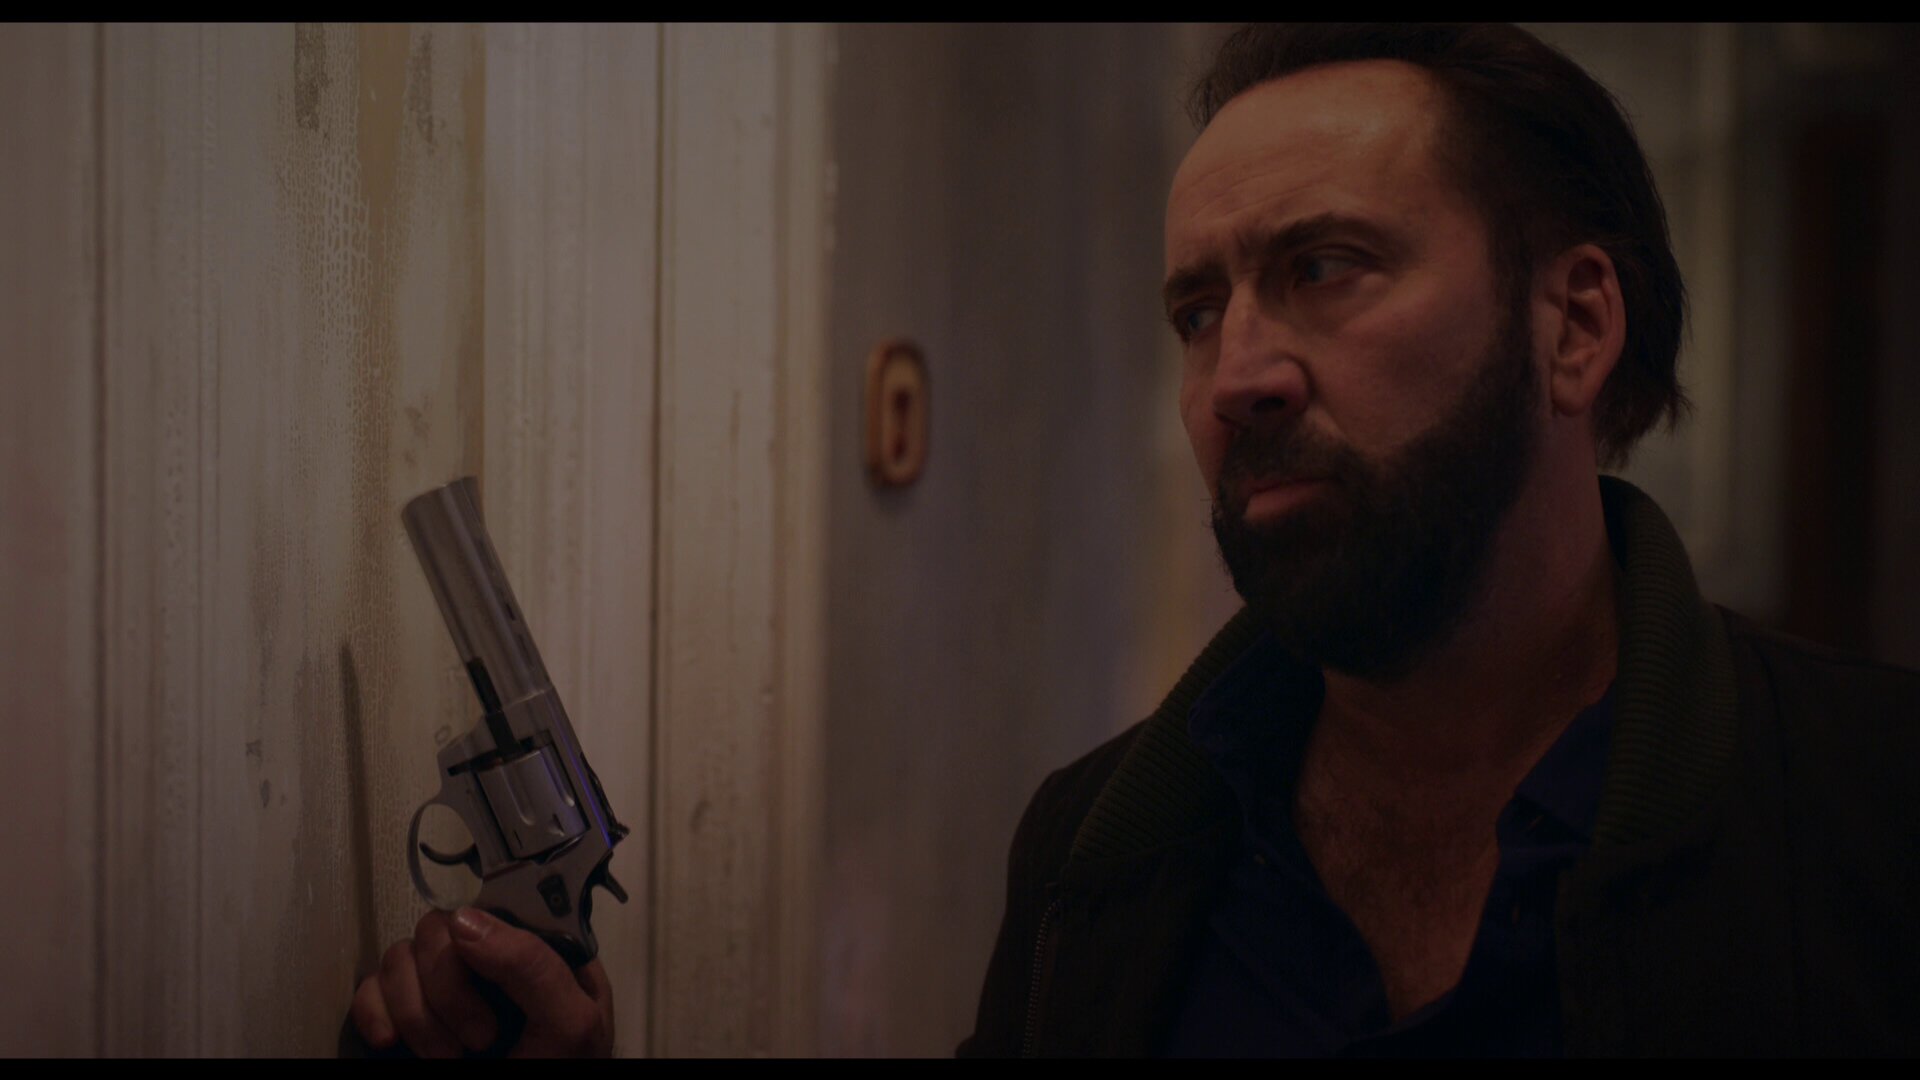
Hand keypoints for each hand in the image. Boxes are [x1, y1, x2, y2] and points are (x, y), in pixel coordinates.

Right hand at [351, 908, 614, 1057]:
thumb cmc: (560, 1075)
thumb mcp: (569, 1027)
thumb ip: (533, 968)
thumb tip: (466, 921)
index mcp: (540, 953)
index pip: (495, 908)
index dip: (479, 935)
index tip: (483, 976)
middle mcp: (488, 963)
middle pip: (438, 930)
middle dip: (447, 990)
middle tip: (477, 1041)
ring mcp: (444, 989)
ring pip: (399, 956)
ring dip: (416, 1012)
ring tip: (446, 1058)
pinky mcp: (405, 1015)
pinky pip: (370, 988)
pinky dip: (374, 1011)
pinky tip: (391, 1043)